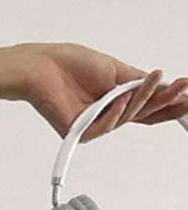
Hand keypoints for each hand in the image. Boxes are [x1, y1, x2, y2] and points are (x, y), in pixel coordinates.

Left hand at [15, 41, 187, 142]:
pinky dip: (114, 112)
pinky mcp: (81, 133)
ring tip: (154, 78)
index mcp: (119, 101)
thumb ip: (138, 80)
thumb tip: (162, 83)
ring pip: (128, 117)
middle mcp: (109, 116)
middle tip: (183, 89)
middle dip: (166, 100)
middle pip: (144, 114)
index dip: (169, 103)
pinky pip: (105, 127)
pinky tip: (119, 99)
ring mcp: (96, 126)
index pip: (148, 107)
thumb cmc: (73, 66)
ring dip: (143, 97)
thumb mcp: (115, 70)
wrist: (45, 68)